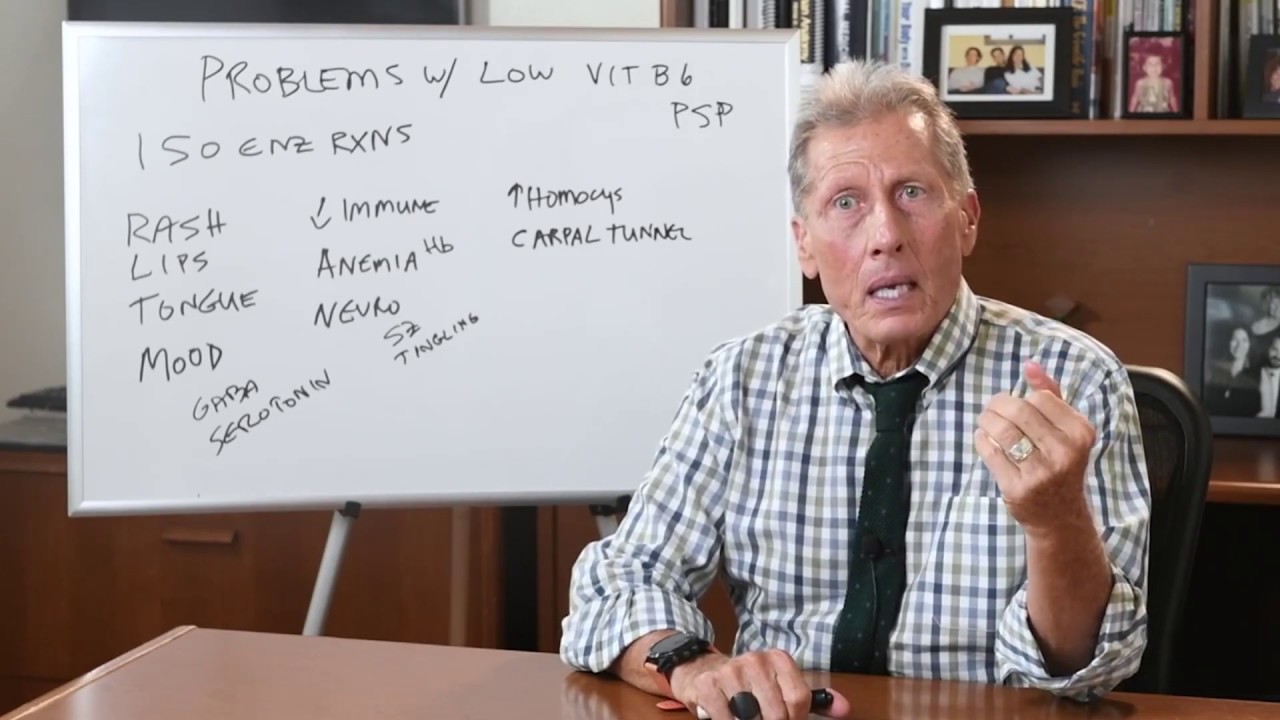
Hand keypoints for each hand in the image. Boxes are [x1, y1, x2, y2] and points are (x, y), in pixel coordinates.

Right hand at [668, 649, 849, 719]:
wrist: (700, 669)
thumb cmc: (745, 683)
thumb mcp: (780, 684)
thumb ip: (813, 699)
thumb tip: (844, 709)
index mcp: (778, 659)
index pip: (799, 699)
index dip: (795, 719)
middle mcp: (756, 660)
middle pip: (777, 713)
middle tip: (763, 719)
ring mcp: (731, 671)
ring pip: (751, 717)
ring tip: (745, 717)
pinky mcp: (708, 685)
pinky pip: (726, 719)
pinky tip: (727, 717)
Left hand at [974, 361, 1096, 534]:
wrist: (1060, 516)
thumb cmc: (1061, 463)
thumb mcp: (1067, 429)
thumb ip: (1052, 394)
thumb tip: (1029, 364)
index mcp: (1081, 433)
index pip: (1040, 399)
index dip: (1022, 398)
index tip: (1015, 404)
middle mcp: (1065, 452)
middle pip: (1019, 411)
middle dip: (998, 405)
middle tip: (992, 409)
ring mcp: (1042, 472)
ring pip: (1002, 430)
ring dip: (987, 420)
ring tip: (985, 421)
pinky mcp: (1018, 487)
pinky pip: (991, 452)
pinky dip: (982, 440)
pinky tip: (984, 439)